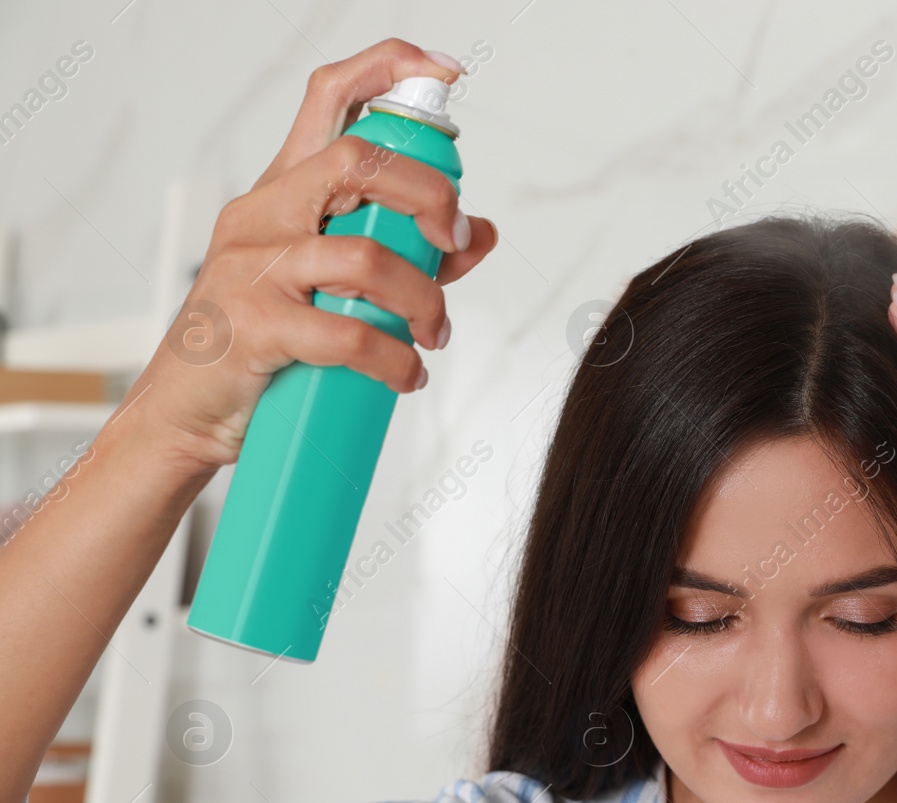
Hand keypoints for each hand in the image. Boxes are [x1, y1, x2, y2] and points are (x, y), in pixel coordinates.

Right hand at [134, 38, 497, 477]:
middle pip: (359, 161)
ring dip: (423, 300)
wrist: (191, 413)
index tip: (444, 73)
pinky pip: (349, 334)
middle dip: (430, 194)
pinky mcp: (254, 324)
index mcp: (285, 190)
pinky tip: (406, 374)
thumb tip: (478, 234)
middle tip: (453, 240)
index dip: (389, 68)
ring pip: (366, 257)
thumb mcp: (337, 288)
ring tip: (432, 333)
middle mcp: (265, 213)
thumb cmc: (263, 344)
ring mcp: (253, 266)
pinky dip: (396, 360)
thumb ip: (411, 253)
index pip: (329, 96)